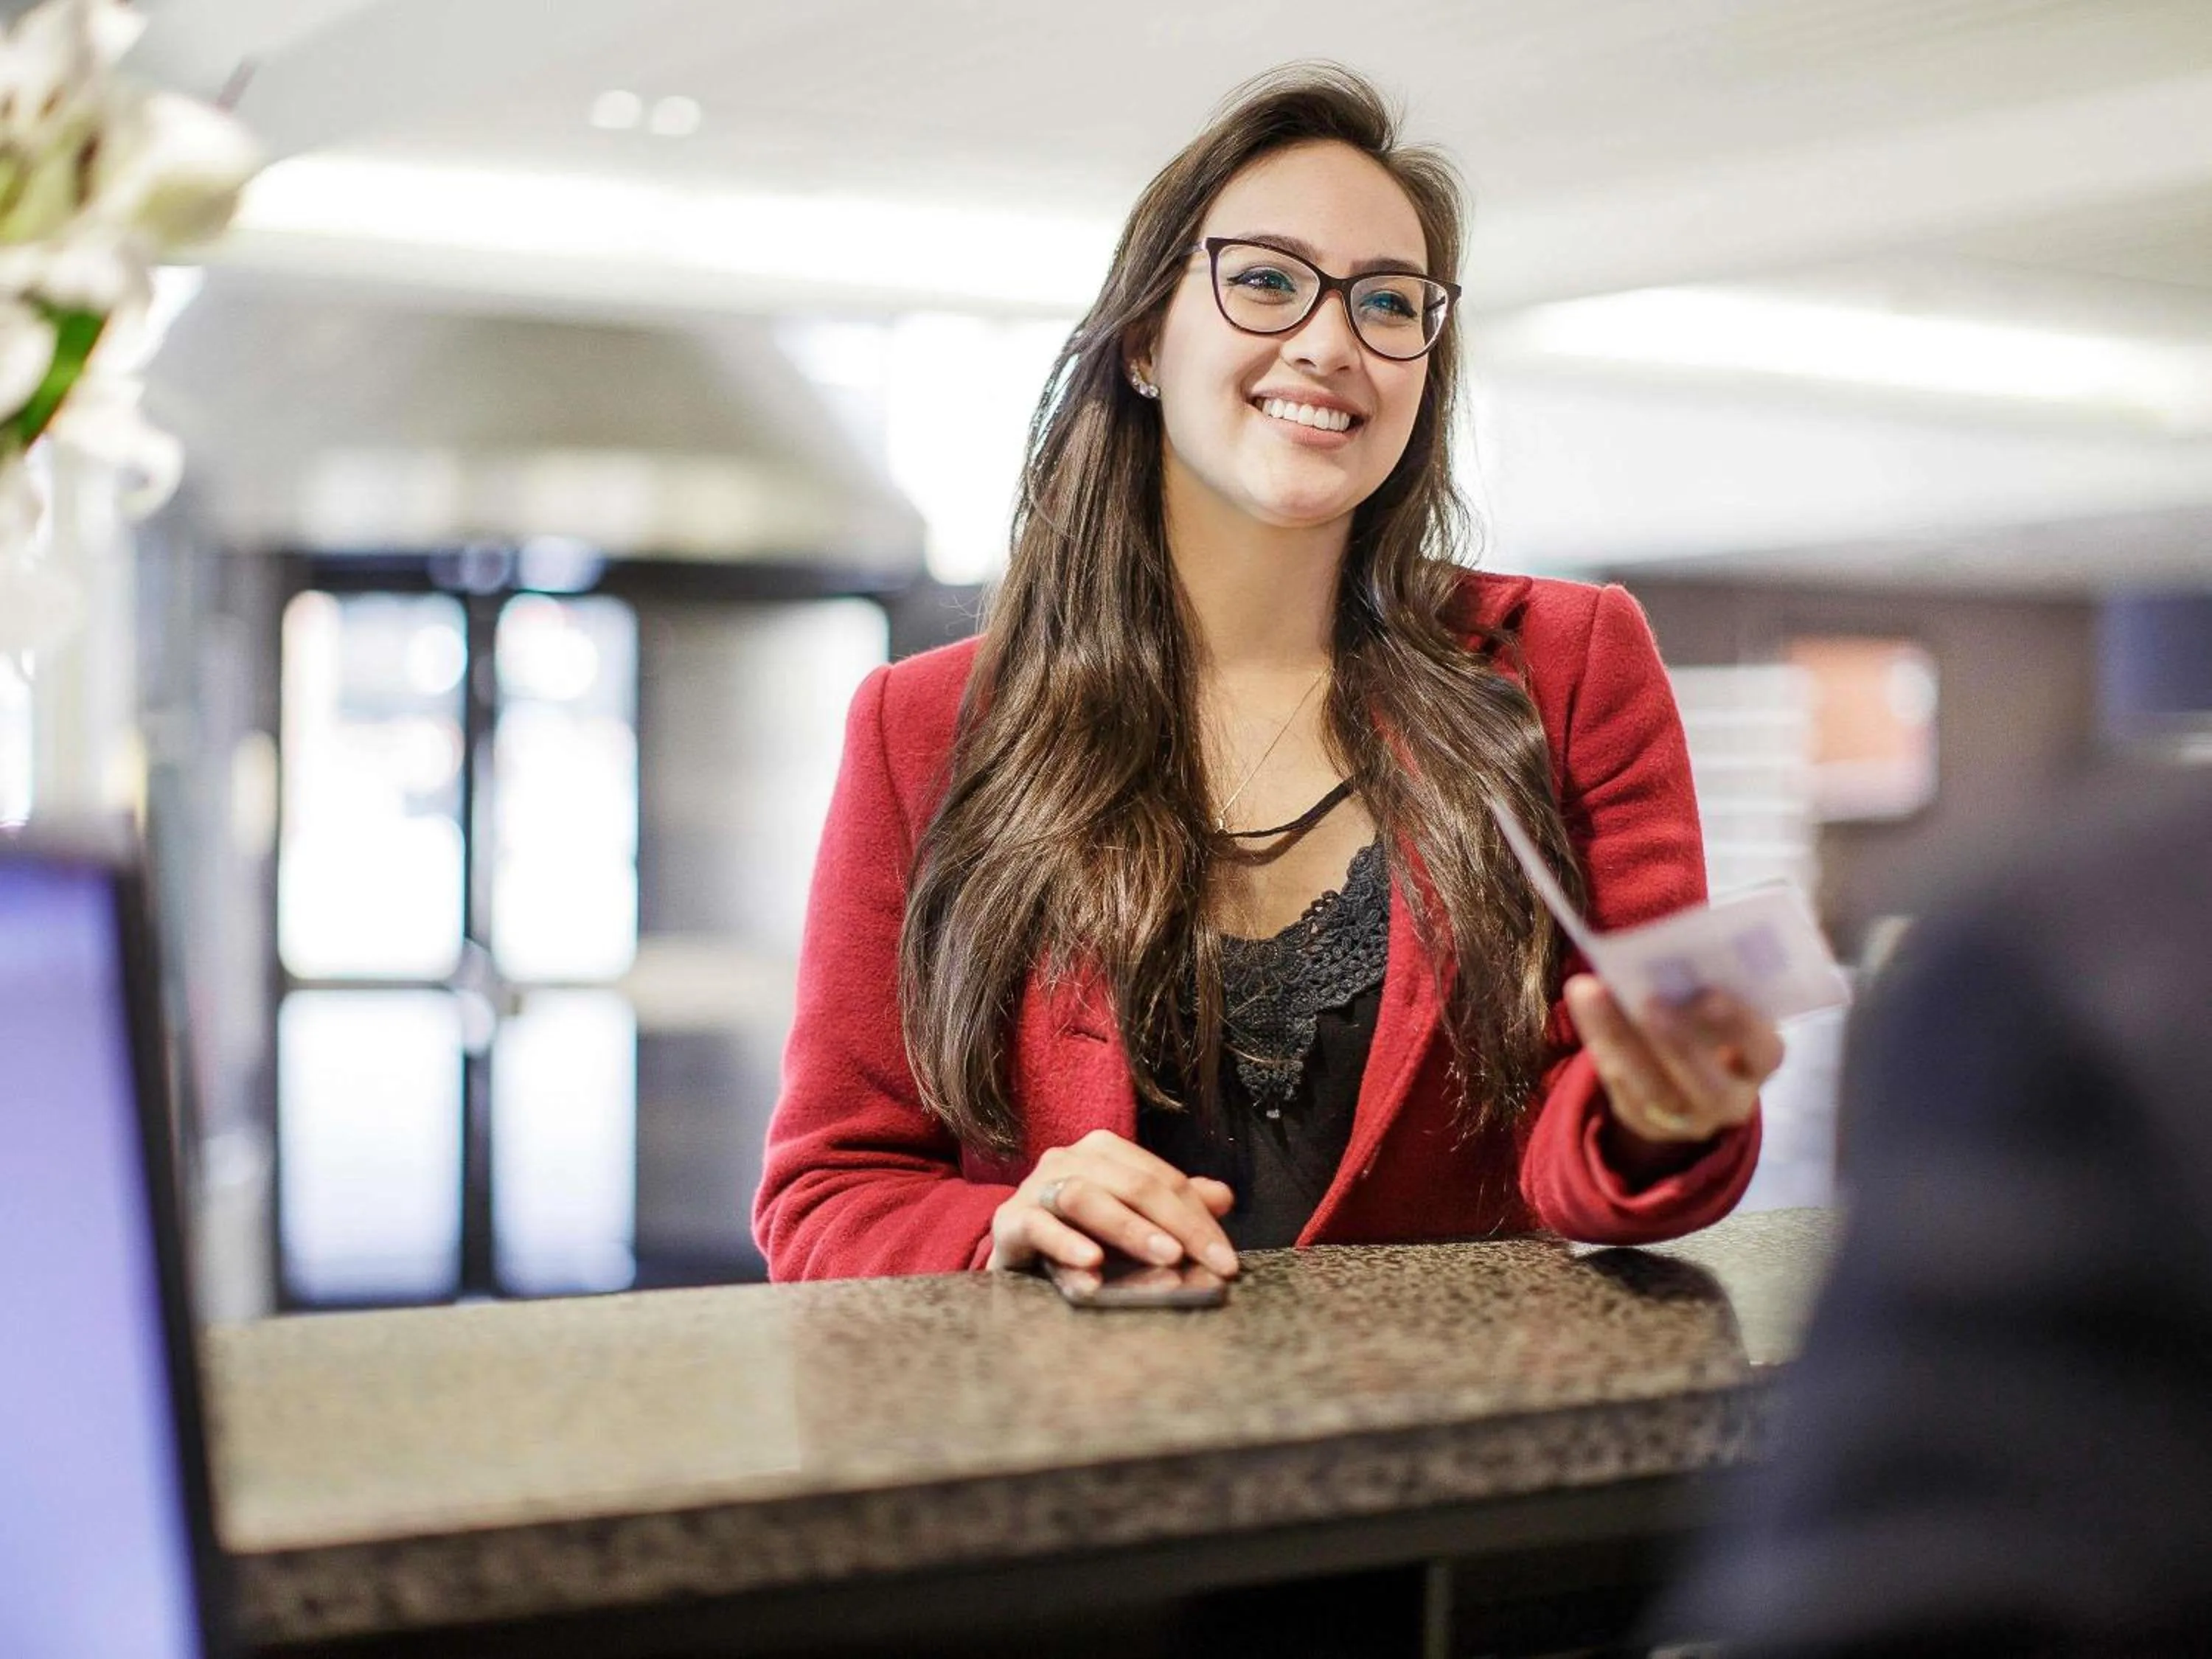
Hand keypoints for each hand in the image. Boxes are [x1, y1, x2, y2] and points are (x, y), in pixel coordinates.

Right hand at [987, 1129, 1239, 1277]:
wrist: (1016, 1258)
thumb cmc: (1080, 1236)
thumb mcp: (1132, 1221)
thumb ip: (1173, 1207)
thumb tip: (1224, 1197)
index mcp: (1104, 1151)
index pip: (1163, 1179)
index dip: (1199, 1219)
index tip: (1226, 1261)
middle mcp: (1069, 1158)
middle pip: (1133, 1184)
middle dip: (1178, 1225)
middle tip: (1208, 1263)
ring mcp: (1036, 1186)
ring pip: (1086, 1197)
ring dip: (1129, 1229)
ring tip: (1165, 1257)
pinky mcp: (1010, 1220)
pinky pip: (1038, 1227)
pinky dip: (1066, 1245)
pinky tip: (1092, 1267)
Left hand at [1565, 975, 1782, 1146]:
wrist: (1684, 1071)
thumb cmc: (1707, 1020)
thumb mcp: (1717, 1005)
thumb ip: (1700, 984)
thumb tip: (1660, 952)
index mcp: (1761, 1061)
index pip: (1764, 1050)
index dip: (1738, 1024)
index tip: (1708, 993)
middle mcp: (1733, 1100)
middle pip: (1709, 1086)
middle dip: (1677, 1044)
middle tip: (1647, 1001)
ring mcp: (1689, 1121)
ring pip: (1655, 1092)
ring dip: (1620, 1039)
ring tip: (1593, 993)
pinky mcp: (1647, 1125)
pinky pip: (1621, 1093)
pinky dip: (1601, 1047)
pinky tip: (1587, 1010)